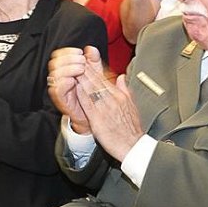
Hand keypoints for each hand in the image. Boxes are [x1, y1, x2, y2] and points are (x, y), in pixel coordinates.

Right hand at [48, 47, 91, 131]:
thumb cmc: (93, 93)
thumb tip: (91, 49)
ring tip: (81, 70)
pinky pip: (56, 89)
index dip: (68, 51)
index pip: (59, 55)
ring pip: (54, 74)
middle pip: (54, 62)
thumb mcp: (97, 73)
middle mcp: (60, 77)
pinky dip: (64, 82)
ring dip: (68, 69)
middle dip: (69, 58)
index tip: (80, 53)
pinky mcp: (60, 99)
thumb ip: (94, 61)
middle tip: (82, 62)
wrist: (93, 113)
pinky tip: (74, 81)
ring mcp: (59, 88)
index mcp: (66, 69)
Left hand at [72, 46, 141, 160]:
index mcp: (119, 95)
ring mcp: (104, 108)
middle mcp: (112, 99)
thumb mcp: (132, 105)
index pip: (104, 79)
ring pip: (91, 89)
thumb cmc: (132, 129)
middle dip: (85, 70)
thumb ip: (125, 89)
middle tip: (76, 60)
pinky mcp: (98, 118)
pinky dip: (81, 94)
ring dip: (82, 79)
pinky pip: (88, 103)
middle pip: (96, 81)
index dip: (93, 70)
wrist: (133, 145)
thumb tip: (121, 77)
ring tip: (74, 69)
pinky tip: (75, 87)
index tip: (86, 61)